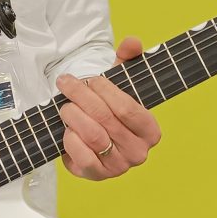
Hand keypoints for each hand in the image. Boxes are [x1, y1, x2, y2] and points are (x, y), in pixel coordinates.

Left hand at [56, 36, 161, 180]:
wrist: (96, 133)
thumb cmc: (111, 105)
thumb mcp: (122, 80)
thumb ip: (129, 58)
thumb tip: (132, 42)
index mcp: (151, 130)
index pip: (128, 108)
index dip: (105, 91)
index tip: (90, 78)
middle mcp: (139, 153)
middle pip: (105, 119)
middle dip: (81, 97)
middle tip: (66, 83)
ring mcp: (118, 167)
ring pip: (92, 135)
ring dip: (73, 115)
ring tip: (65, 105)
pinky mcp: (97, 175)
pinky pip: (81, 157)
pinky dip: (70, 139)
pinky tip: (67, 129)